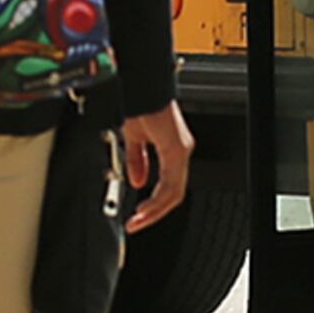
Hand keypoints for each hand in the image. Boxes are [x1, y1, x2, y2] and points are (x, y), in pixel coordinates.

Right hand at [120, 104, 195, 233]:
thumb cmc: (139, 104)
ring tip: (139, 220)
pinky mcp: (177, 150)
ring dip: (155, 210)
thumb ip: (137, 161)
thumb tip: (136, 182)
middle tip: (136, 224)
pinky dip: (158, 199)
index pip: (168, 186)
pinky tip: (146, 207)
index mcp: (172, 150)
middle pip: (173, 194)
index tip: (137, 215)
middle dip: (153, 212)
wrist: (139, 88)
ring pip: (174, 192)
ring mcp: (180, 151)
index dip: (154, 204)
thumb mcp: (133, 139)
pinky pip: (172, 183)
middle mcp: (180, 152)